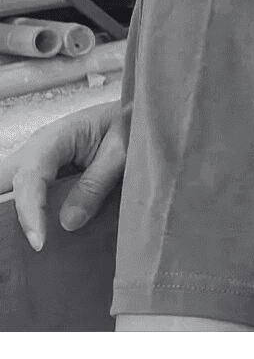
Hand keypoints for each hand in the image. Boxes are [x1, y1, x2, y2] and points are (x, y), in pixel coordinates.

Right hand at [4, 101, 125, 251]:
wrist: (136, 114)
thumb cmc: (129, 125)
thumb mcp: (121, 151)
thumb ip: (96, 184)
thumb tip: (68, 223)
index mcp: (55, 138)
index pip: (30, 177)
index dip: (30, 211)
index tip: (40, 242)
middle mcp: (38, 150)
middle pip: (5, 181)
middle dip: (5, 210)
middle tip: (15, 242)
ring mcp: (38, 163)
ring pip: (10, 188)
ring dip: (12, 213)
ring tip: (23, 244)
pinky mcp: (45, 176)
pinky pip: (25, 194)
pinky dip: (25, 214)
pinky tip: (37, 235)